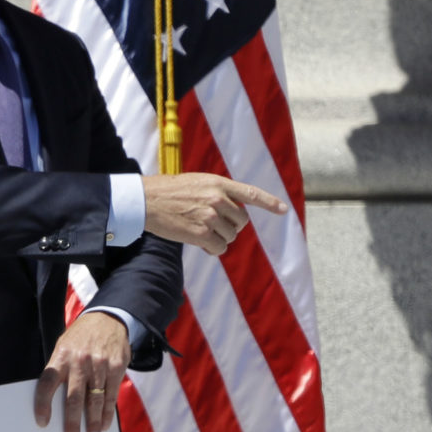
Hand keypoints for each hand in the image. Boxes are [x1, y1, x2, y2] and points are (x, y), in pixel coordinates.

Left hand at [35, 310, 130, 431]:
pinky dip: (108, 411)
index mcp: (61, 357)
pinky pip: (112, 394)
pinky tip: (105, 424)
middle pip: (73, 398)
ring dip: (94, 422)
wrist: (107, 318)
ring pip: (95, 399)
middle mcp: (79, 361)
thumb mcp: (63, 348)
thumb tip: (53, 406)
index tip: (42, 423)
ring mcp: (99, 364)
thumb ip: (59, 372)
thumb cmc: (80, 340)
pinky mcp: (116, 366)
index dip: (43, 404)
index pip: (47, 383)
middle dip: (72, 423)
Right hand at [142, 172, 287, 254]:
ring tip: (201, 230)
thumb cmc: (170, 192)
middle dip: (231, 227)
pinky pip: (219, 248)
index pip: (251, 193)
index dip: (269, 202)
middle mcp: (218, 199)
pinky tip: (200, 243)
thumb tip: (234, 214)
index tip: (284, 210)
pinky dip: (213, 249)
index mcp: (219, 183)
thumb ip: (218, 193)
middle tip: (212, 225)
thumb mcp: (199, 183)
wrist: (147, 201)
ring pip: (231, 236)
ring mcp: (210, 216)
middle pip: (242, 222)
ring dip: (220, 238)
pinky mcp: (201, 234)